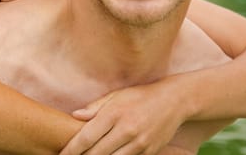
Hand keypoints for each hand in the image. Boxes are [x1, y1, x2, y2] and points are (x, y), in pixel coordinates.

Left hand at [60, 80, 185, 154]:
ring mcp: (139, 143)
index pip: (87, 137)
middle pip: (97, 153)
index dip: (71, 149)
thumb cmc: (140, 96)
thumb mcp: (116, 96)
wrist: (174, 101)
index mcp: (114, 114)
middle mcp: (126, 130)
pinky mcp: (149, 152)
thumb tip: (74, 115)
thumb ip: (95, 107)